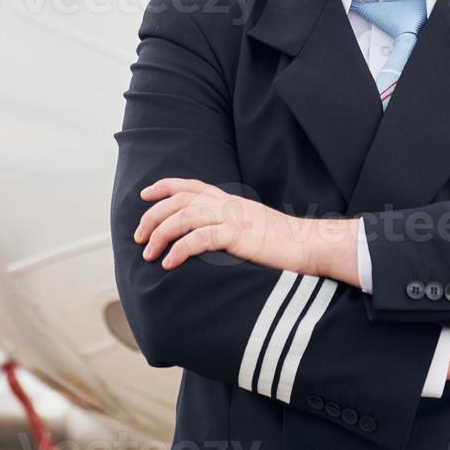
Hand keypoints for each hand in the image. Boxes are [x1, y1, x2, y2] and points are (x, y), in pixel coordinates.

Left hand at [134, 178, 327, 274]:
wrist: (310, 245)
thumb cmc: (282, 242)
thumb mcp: (251, 226)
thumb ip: (230, 224)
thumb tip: (209, 235)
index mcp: (230, 200)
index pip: (191, 185)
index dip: (164, 186)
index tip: (145, 195)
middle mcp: (228, 203)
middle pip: (179, 200)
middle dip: (153, 216)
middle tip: (139, 237)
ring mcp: (232, 217)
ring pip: (183, 217)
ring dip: (160, 235)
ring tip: (149, 254)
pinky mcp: (237, 235)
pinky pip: (199, 238)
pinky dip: (179, 250)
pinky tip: (169, 264)